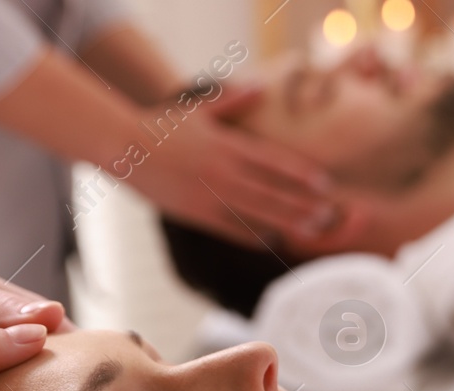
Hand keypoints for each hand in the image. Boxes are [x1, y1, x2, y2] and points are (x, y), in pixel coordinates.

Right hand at [127, 96, 333, 248]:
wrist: (123, 146)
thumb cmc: (161, 126)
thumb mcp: (199, 110)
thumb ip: (233, 102)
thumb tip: (261, 85)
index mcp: (226, 145)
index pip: (273, 161)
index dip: (300, 174)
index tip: (325, 183)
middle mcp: (222, 171)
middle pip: (272, 191)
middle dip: (303, 204)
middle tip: (329, 214)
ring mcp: (209, 194)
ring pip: (257, 212)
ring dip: (288, 222)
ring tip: (313, 229)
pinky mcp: (196, 213)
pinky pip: (231, 228)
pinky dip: (254, 236)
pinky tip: (274, 241)